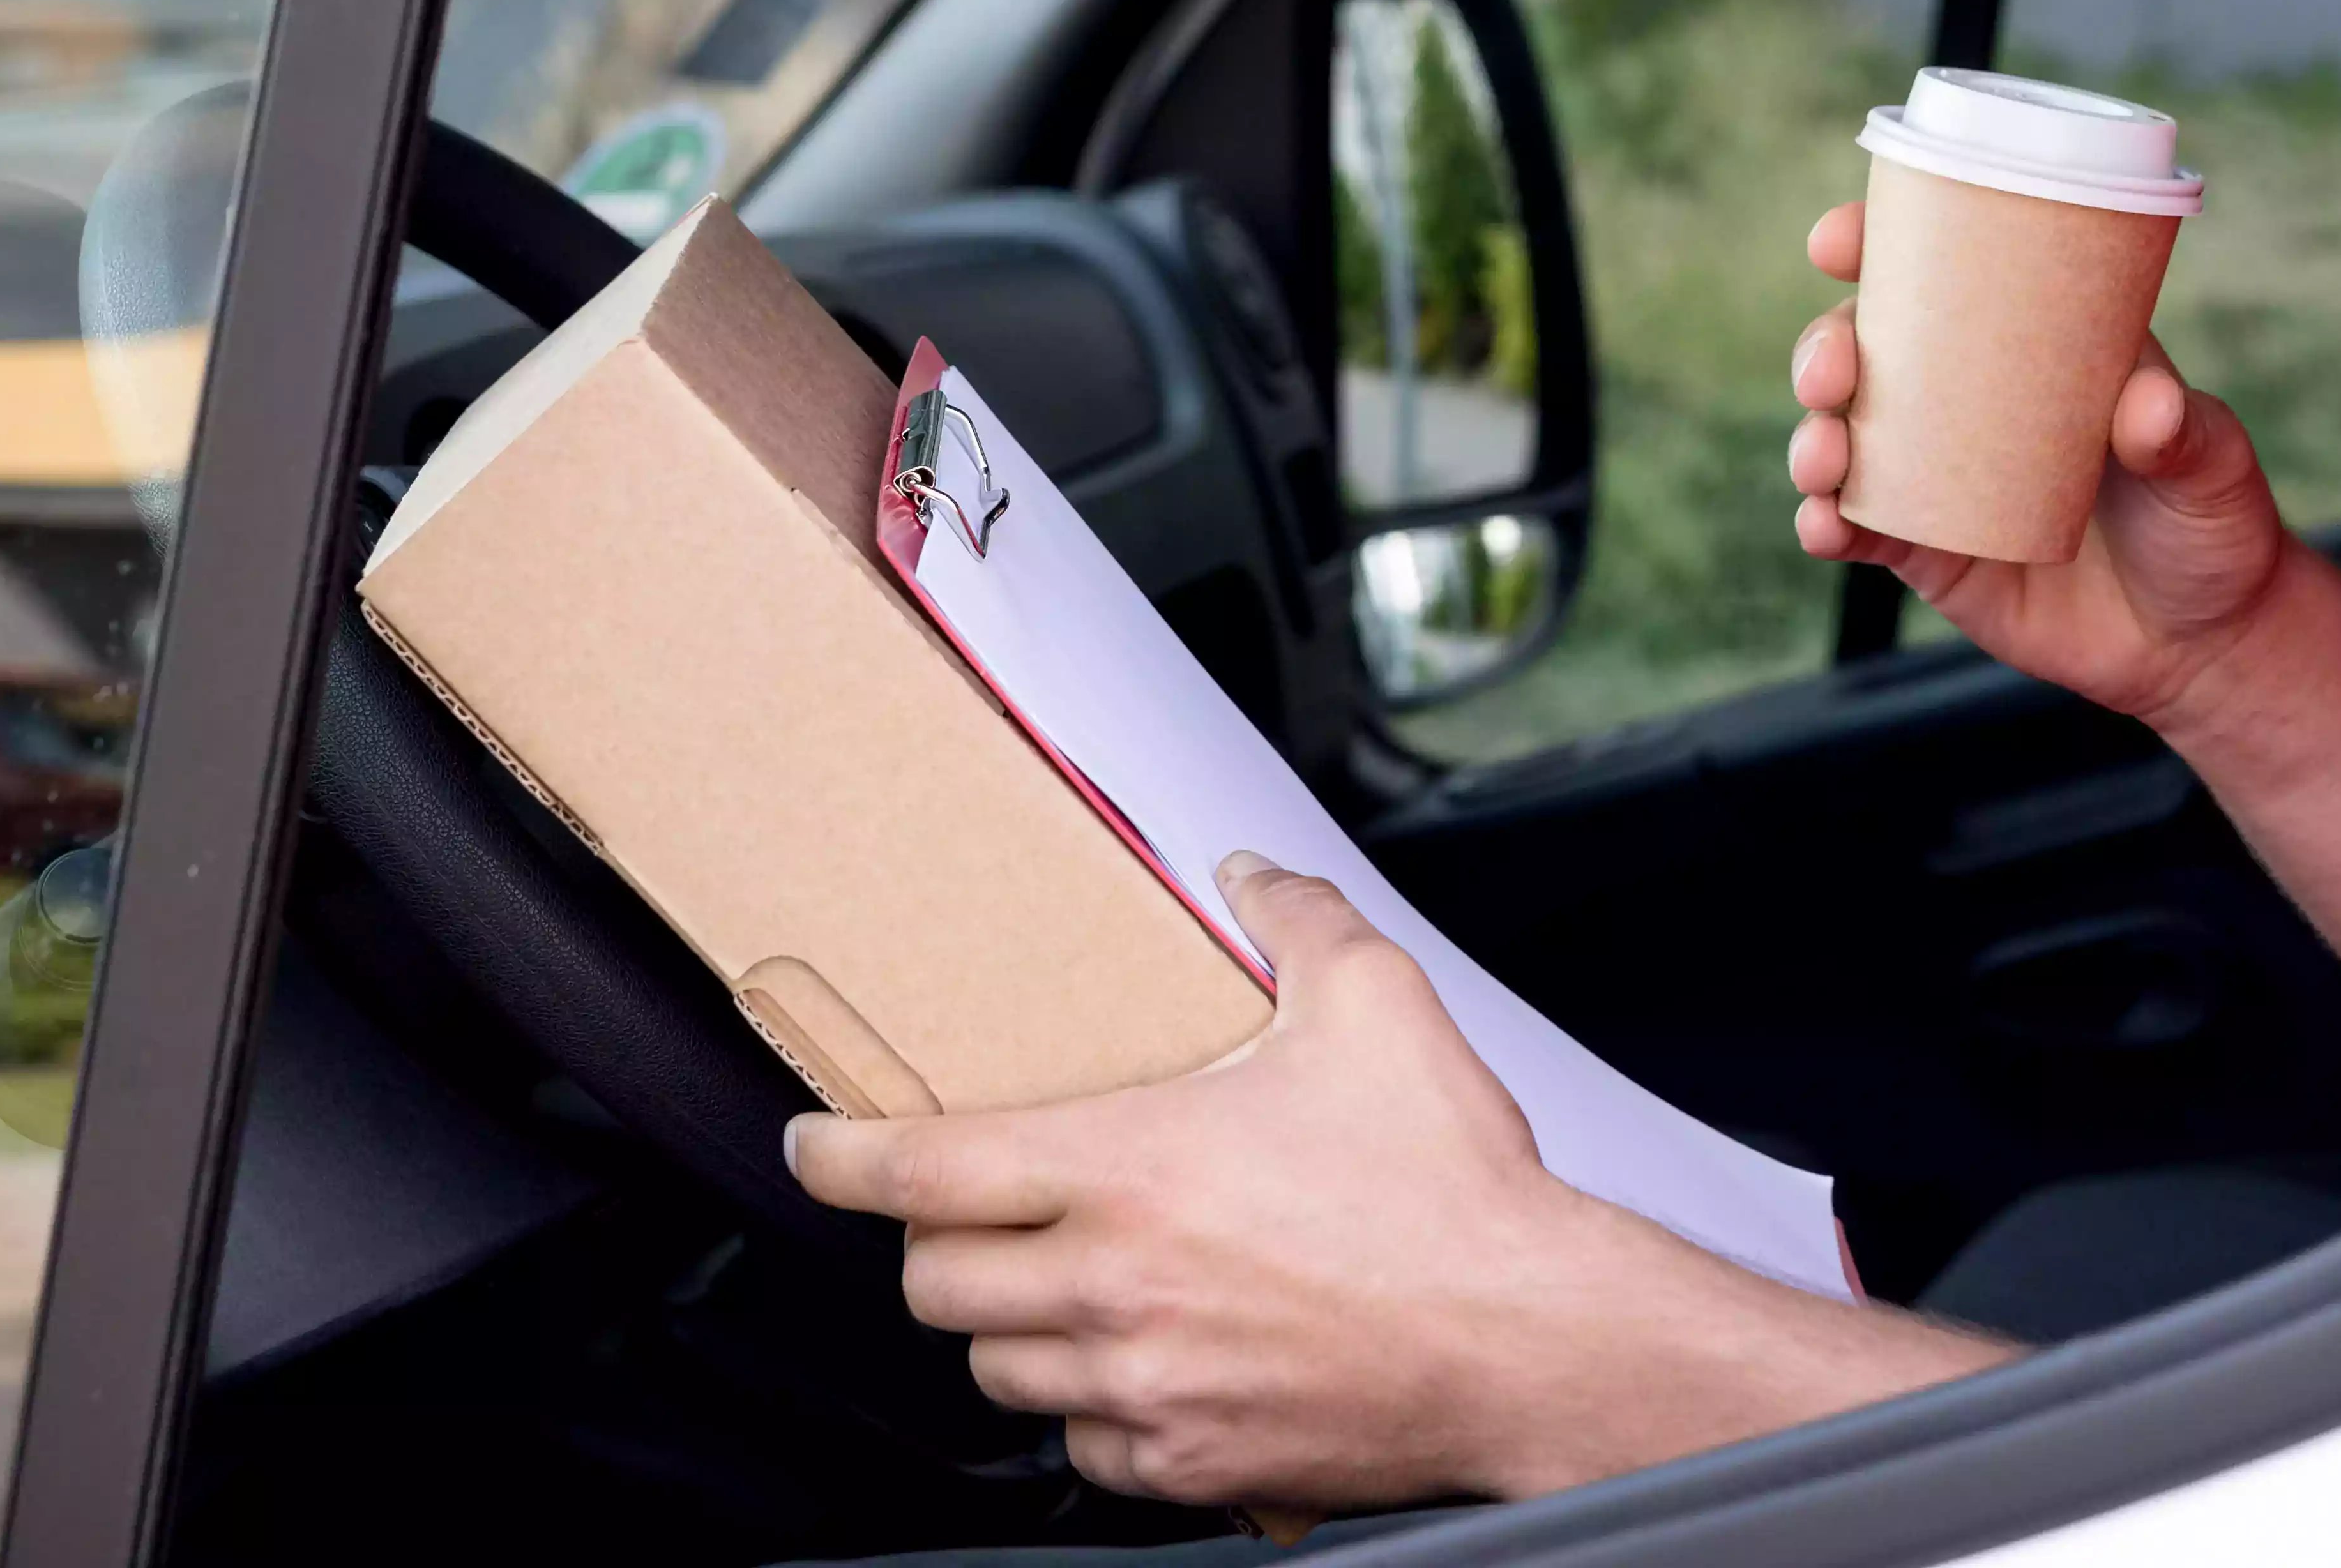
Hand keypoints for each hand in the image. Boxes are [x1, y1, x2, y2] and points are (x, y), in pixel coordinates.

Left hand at [789, 856, 1625, 1510]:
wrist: (1528, 1341)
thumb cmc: (1450, 1190)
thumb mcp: (1373, 1005)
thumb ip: (1294, 918)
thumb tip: (1250, 877)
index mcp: (1131, 1169)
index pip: (922, 1170)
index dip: (841, 1156)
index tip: (813, 1143)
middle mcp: (1114, 1286)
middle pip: (936, 1280)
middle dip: (931, 1244)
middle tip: (967, 1213)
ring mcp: (1145, 1386)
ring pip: (998, 1369)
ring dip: (1008, 1324)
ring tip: (1060, 1281)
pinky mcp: (1191, 1462)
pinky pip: (1082, 1451)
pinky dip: (1087, 1411)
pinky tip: (1136, 1363)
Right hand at [1785, 197, 2298, 730]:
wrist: (2202, 642)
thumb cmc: (2212, 525)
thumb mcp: (2212, 463)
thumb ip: (2180, 433)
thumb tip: (2147, 404)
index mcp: (2034, 345)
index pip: (1946, 275)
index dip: (1878, 245)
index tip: (1838, 241)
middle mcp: (1972, 400)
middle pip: (1869, 350)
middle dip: (1825, 348)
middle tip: (1833, 372)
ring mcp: (1941, 478)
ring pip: (1845, 437)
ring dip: (1813, 437)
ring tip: (1825, 458)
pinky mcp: (1929, 555)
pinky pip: (1857, 531)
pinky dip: (1824, 524)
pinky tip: (1824, 525)